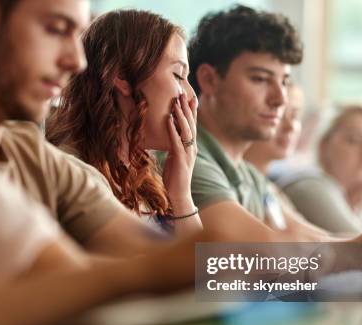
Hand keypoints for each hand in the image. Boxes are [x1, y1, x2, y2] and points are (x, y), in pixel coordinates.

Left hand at [162, 92, 197, 214]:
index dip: (191, 111)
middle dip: (187, 108)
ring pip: (186, 130)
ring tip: (176, 102)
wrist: (179, 195)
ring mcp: (188, 153)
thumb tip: (171, 137)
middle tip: (182, 92)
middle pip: (191, 124)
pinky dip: (172, 129)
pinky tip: (169, 119)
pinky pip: (177, 141)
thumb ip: (174, 147)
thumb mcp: (174, 158)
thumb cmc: (174, 177)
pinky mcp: (180, 159)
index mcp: (191, 147)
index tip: (189, 96)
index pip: (192, 125)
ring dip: (181, 115)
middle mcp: (192, 148)